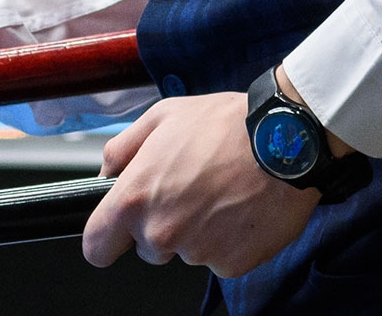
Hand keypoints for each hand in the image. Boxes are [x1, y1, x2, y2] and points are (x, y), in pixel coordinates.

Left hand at [83, 93, 317, 277]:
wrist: (286, 140)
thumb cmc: (226, 124)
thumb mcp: (162, 117)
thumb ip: (123, 148)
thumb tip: (105, 174)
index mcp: (136, 197)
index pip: (95, 247)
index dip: (105, 238)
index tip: (116, 231)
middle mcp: (162, 232)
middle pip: (146, 249)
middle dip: (160, 225)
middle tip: (188, 190)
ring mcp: (198, 253)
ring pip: (185, 252)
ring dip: (197, 231)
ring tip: (221, 192)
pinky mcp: (232, 264)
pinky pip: (220, 259)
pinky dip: (228, 241)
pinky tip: (240, 208)